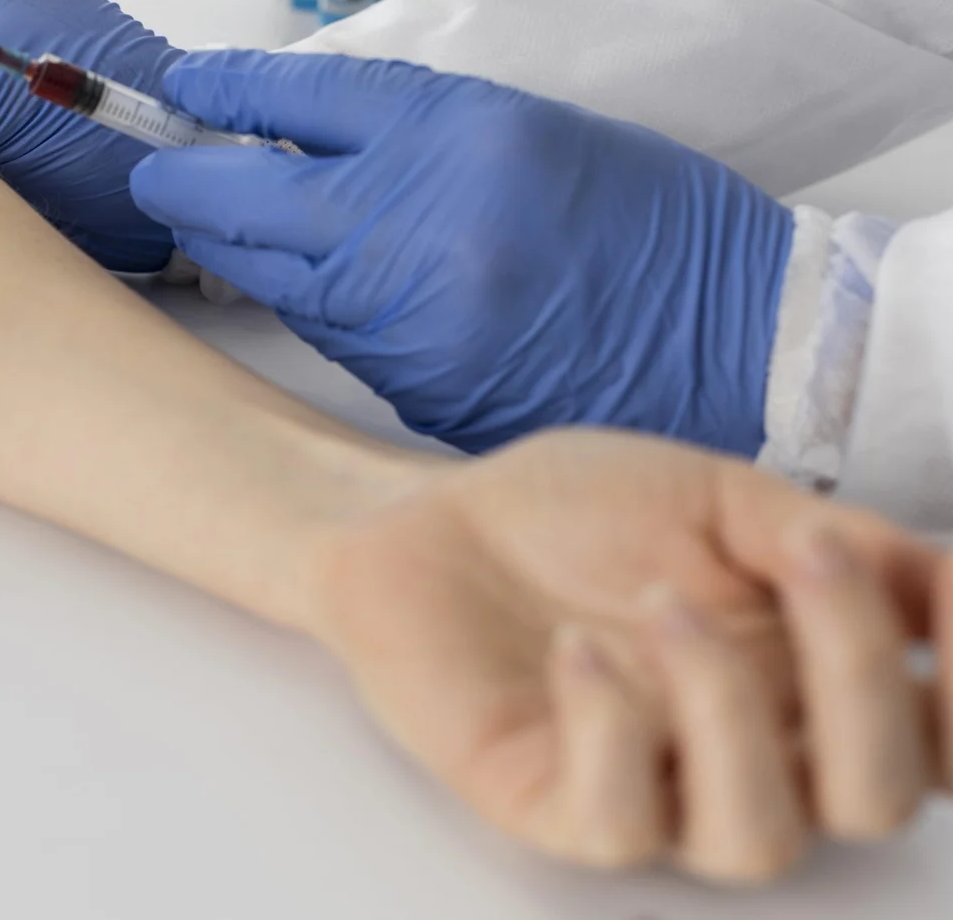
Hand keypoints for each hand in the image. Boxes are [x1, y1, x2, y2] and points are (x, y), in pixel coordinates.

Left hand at [129, 51, 794, 454]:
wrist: (735, 345)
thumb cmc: (654, 232)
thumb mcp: (531, 133)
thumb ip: (414, 135)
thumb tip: (307, 138)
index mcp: (454, 136)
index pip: (294, 98)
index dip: (222, 89)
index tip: (184, 86)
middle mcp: (414, 223)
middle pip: (243, 194)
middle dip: (182, 179)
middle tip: (157, 168)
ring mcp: (404, 313)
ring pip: (270, 275)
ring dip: (237, 247)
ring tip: (217, 223)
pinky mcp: (407, 384)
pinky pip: (324, 334)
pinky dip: (303, 304)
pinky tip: (309, 286)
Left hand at [306, 430, 947, 881]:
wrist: (435, 518)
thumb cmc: (573, 514)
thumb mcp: (717, 499)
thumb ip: (825, 542)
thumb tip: (936, 574)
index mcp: (807, 684)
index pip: (939, 744)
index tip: (947, 592)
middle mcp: (747, 753)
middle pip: (876, 797)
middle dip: (862, 672)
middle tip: (805, 554)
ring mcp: (653, 788)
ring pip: (757, 839)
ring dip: (731, 709)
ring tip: (663, 601)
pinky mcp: (553, 804)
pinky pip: (617, 822)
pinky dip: (613, 730)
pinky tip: (578, 649)